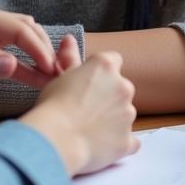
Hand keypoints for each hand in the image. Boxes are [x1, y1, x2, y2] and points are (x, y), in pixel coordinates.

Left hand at [0, 2, 58, 100]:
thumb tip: (12, 64)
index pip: (21, 29)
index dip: (39, 47)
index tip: (52, 66)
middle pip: (29, 32)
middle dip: (46, 50)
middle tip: (59, 73)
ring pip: (27, 43)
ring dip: (41, 58)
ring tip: (56, 77)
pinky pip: (17, 60)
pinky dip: (30, 70)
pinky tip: (43, 81)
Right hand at [22, 46, 138, 175]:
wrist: (55, 140)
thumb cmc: (53, 106)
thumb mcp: (59, 77)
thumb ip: (70, 58)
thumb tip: (69, 39)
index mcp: (106, 66)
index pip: (113, 61)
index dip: (100, 73)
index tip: (88, 84)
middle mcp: (123, 86)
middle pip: (120, 88)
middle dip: (108, 97)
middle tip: (85, 109)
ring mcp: (128, 114)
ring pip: (124, 114)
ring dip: (113, 120)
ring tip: (88, 130)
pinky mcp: (128, 140)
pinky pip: (130, 141)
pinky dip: (119, 142)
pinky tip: (104, 145)